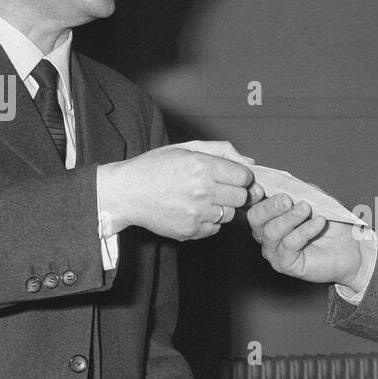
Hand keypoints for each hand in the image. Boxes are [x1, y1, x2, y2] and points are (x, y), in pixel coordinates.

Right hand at [97, 145, 252, 239]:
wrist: (126, 193)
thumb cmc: (156, 167)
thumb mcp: (186, 147)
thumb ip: (222, 151)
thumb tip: (250, 163)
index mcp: (201, 166)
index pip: (244, 177)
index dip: (241, 176)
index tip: (231, 176)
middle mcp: (201, 191)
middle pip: (242, 197)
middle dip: (235, 192)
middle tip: (219, 188)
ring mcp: (196, 213)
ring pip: (230, 214)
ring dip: (222, 207)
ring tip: (202, 199)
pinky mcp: (191, 231)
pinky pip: (216, 228)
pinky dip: (210, 221)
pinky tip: (193, 210)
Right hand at [247, 193, 369, 289]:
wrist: (351, 246)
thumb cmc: (331, 223)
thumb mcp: (314, 198)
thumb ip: (298, 189)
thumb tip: (283, 182)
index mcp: (269, 215)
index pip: (252, 203)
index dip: (253, 194)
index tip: (262, 187)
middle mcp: (266, 233)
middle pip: (255, 218)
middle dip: (270, 206)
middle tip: (287, 200)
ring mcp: (274, 250)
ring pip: (271, 232)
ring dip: (289, 217)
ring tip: (306, 209)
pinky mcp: (285, 264)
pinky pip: (288, 245)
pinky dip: (304, 231)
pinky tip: (319, 222)